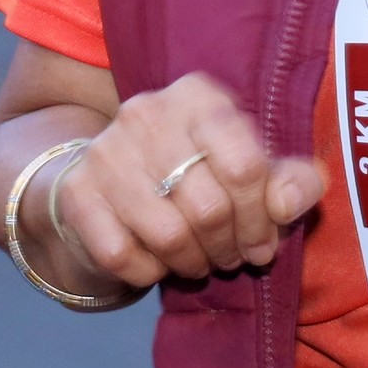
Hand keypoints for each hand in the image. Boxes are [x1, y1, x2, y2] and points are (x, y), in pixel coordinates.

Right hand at [37, 70, 329, 291]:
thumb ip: (291, 183)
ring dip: (192, 262)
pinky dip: (147, 271)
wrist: (111, 185)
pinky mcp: (76, 191)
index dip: (263, 218)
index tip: (263, 242)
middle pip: (209, 206)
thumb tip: (286, 202)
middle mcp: (147, 112)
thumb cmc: (200, 177)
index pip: (246, 167)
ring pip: (168, 235)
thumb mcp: (255, 172)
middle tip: (230, 257)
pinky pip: (122, 255)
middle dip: (229, 247)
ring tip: (199, 260)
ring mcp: (105, 150)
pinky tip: (155, 261)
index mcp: (199, 96)